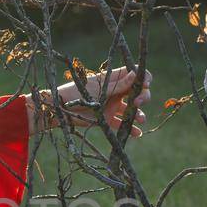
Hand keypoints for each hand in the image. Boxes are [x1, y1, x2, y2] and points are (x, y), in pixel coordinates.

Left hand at [29, 65, 151, 137]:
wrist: (60, 109)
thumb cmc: (76, 92)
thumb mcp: (99, 88)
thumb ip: (118, 84)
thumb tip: (136, 73)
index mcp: (113, 78)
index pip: (135, 73)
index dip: (143, 77)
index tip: (145, 84)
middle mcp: (116, 91)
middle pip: (138, 91)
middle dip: (143, 96)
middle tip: (138, 103)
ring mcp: (113, 104)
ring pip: (132, 108)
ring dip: (139, 114)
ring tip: (141, 120)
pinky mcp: (108, 118)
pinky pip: (122, 123)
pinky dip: (131, 128)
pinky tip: (137, 133)